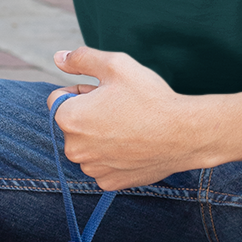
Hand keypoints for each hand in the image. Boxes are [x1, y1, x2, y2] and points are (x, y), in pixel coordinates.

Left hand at [48, 46, 208, 189]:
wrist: (184, 134)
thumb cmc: (149, 97)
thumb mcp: (116, 65)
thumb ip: (82, 58)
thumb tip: (58, 58)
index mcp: (68, 118)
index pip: (59, 98)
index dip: (83, 90)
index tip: (107, 93)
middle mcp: (73, 148)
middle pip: (73, 124)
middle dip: (89, 114)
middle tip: (121, 109)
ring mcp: (92, 169)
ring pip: (88, 145)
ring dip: (100, 136)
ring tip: (130, 127)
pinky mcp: (109, 183)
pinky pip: (103, 165)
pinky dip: (113, 156)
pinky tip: (134, 146)